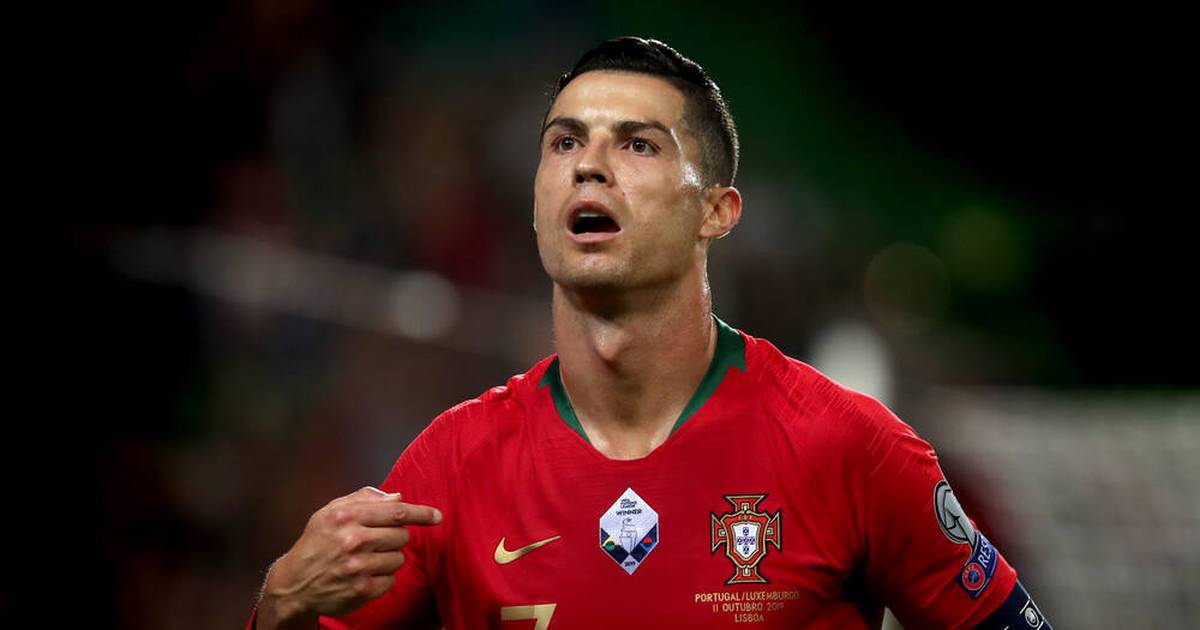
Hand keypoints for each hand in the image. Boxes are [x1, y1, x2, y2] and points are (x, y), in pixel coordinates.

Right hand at [257, 486, 442, 628]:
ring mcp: (358, 567)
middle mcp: (353, 540)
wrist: (294, 583)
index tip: (436, 516)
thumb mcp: (331, 511)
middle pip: (401, 535)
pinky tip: (364, 574)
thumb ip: (364, 498)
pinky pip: (391, 579)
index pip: (397, 512)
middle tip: (376, 541)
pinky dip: (383, 577)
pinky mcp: (362, 590)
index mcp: (346, 516)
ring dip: (389, 558)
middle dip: (395, 537)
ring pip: (399, 558)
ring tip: (366, 559)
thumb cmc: (316, 543)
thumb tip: (397, 497)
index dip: (421, 513)